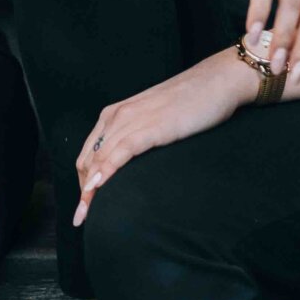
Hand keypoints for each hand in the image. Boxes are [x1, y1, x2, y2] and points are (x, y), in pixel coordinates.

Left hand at [73, 53, 253, 225]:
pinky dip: (107, 169)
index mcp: (115, 114)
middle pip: (89, 159)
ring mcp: (134, 119)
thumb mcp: (154, 121)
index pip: (88, 153)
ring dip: (90, 189)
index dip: (82, 182)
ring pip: (101, 158)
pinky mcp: (152, 126)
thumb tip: (128, 165)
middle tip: (82, 218)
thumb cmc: (190, 103)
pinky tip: (99, 187)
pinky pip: (122, 151)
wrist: (217, 81)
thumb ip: (137, 137)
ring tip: (85, 214)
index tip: (85, 205)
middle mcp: (118, 115)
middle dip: (82, 191)